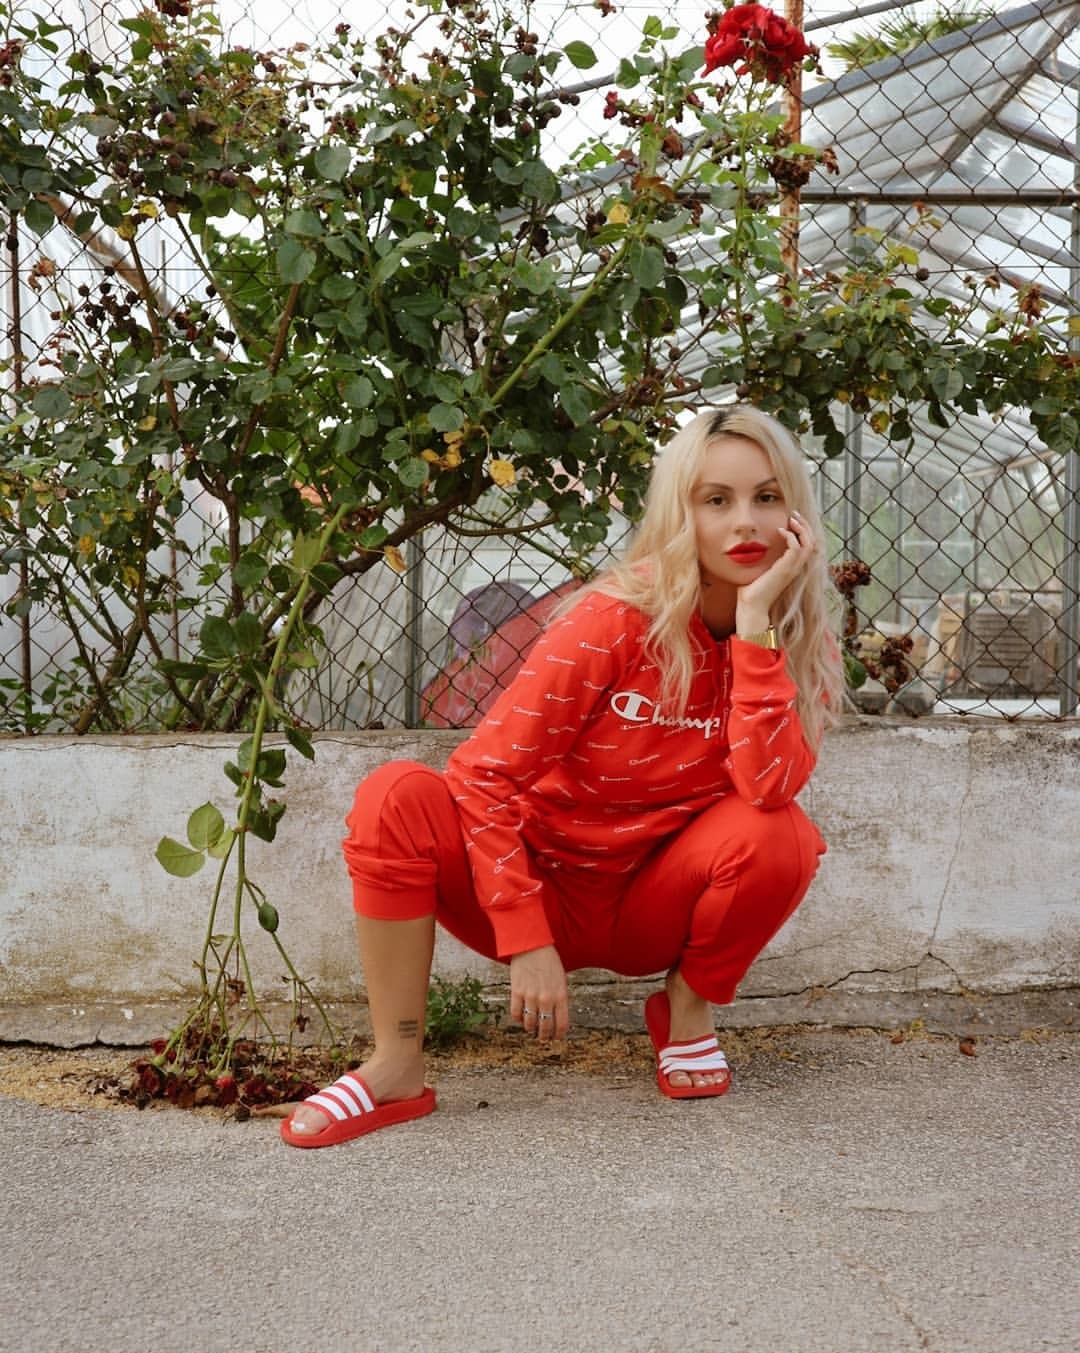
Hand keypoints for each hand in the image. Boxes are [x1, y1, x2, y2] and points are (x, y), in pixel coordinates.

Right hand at [509, 945, 568, 1041]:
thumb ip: (560, 996)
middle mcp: (546, 998)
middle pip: (546, 1026)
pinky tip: (520, 1017)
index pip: (562, 1023)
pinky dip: (518, 1018)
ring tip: (531, 1029)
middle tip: (543, 1038)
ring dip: (531, 1028)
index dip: (559, 1034)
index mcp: (561, 995)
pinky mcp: (517, 992)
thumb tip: (557, 1012)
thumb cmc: (548, 960)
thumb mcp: (561, 978)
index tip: (557, 1038)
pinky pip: (516, 1013)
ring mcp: (531, 996)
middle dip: (545, 1036)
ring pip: (530, 1023)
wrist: (532, 945)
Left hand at [736, 510, 817, 626]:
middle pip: (813, 541)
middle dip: (805, 525)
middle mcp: (796, 568)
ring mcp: (793, 569)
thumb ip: (762, 558)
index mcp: (792, 567)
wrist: (752, 607)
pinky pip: (796, 548)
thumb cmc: (752, 591)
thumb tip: (752, 546)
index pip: (808, 545)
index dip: (804, 530)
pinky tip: (780, 531)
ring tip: (791, 519)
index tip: (792, 519)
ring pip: (809, 543)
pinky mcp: (785, 570)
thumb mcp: (760, 569)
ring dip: (801, 528)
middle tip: (794, 514)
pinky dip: (791, 537)